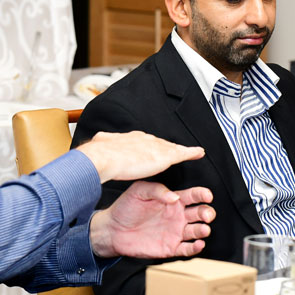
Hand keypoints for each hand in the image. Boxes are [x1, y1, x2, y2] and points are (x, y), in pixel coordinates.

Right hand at [76, 131, 203, 182]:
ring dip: (182, 150)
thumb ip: (102, 144)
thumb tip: (95, 143)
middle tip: (178, 152)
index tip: (156, 149)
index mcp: (130, 137)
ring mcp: (155, 146)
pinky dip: (191, 153)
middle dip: (168, 147)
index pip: (145, 141)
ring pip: (172, 147)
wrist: (103, 157)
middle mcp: (145, 139)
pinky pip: (182, 153)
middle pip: (160, 143)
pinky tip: (199, 153)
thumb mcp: (100, 145)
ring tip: (193, 152)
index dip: (152, 146)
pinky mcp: (164, 156)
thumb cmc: (99, 155)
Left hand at [89, 181, 214, 258]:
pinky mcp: (170, 248)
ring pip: (196, 231)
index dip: (202, 195)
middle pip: (200, 213)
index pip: (193, 196)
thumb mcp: (139, 190)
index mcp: (172, 201)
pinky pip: (187, 249)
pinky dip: (195, 248)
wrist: (112, 230)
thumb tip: (174, 197)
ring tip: (203, 229)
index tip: (207, 195)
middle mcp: (177, 216)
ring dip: (203, 230)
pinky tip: (198, 244)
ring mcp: (175, 232)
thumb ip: (158, 190)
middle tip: (206, 214)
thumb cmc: (125, 208)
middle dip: (207, 213)